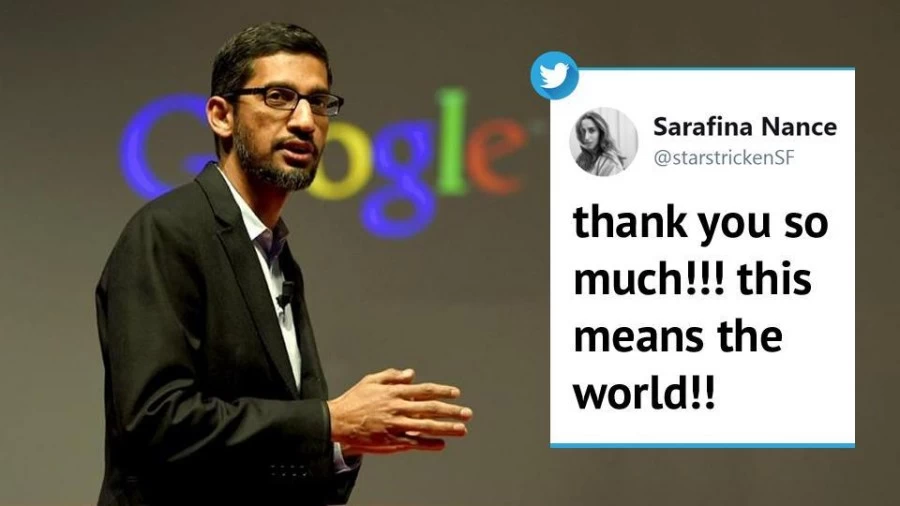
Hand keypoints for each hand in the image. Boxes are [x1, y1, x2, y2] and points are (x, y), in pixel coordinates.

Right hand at [327, 368, 472, 454]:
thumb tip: (411, 374)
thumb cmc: (353, 400)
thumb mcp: (371, 380)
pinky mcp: (389, 440)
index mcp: (394, 391)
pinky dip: (428, 443)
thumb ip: (392, 375)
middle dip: (451, 410)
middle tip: (467, 413)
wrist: (336, 421)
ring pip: (425, 426)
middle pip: (430, 409)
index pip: (424, 390)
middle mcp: (397, 407)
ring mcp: (394, 425)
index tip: (456, 393)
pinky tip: (441, 444)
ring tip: (461, 429)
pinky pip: (413, 442)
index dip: (442, 391)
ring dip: (445, 428)